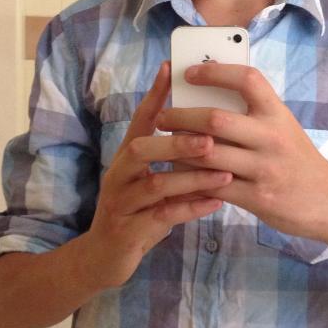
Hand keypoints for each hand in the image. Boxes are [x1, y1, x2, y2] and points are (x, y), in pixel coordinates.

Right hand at [84, 62, 231, 287]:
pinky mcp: (128, 230)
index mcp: (125, 158)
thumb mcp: (149, 182)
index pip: (139, 120)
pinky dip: (190, 209)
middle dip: (176, 142)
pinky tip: (215, 203)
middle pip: (141, 149)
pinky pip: (162, 216)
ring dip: (190, 177)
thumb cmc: (137, 213)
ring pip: (154, 184)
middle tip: (209, 138)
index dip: (154, 95)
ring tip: (223, 173)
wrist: (103, 258)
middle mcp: (119, 175)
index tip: (171, 69)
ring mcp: (121, 203)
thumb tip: (206, 129)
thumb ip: (169, 160)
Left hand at [156, 64, 327, 242]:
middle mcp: (272, 137)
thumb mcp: (283, 128)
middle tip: (163, 117)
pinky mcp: (257, 197)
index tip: (189, 73)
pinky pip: (212, 186)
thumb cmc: (297, 160)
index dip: (215, 72)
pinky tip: (178, 174)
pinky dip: (191, 179)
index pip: (246, 79)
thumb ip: (253, 114)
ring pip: (207, 155)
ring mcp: (264, 169)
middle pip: (215, 120)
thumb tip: (207, 94)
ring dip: (179, 149)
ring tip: (165, 145)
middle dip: (181, 116)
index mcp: (277, 113)